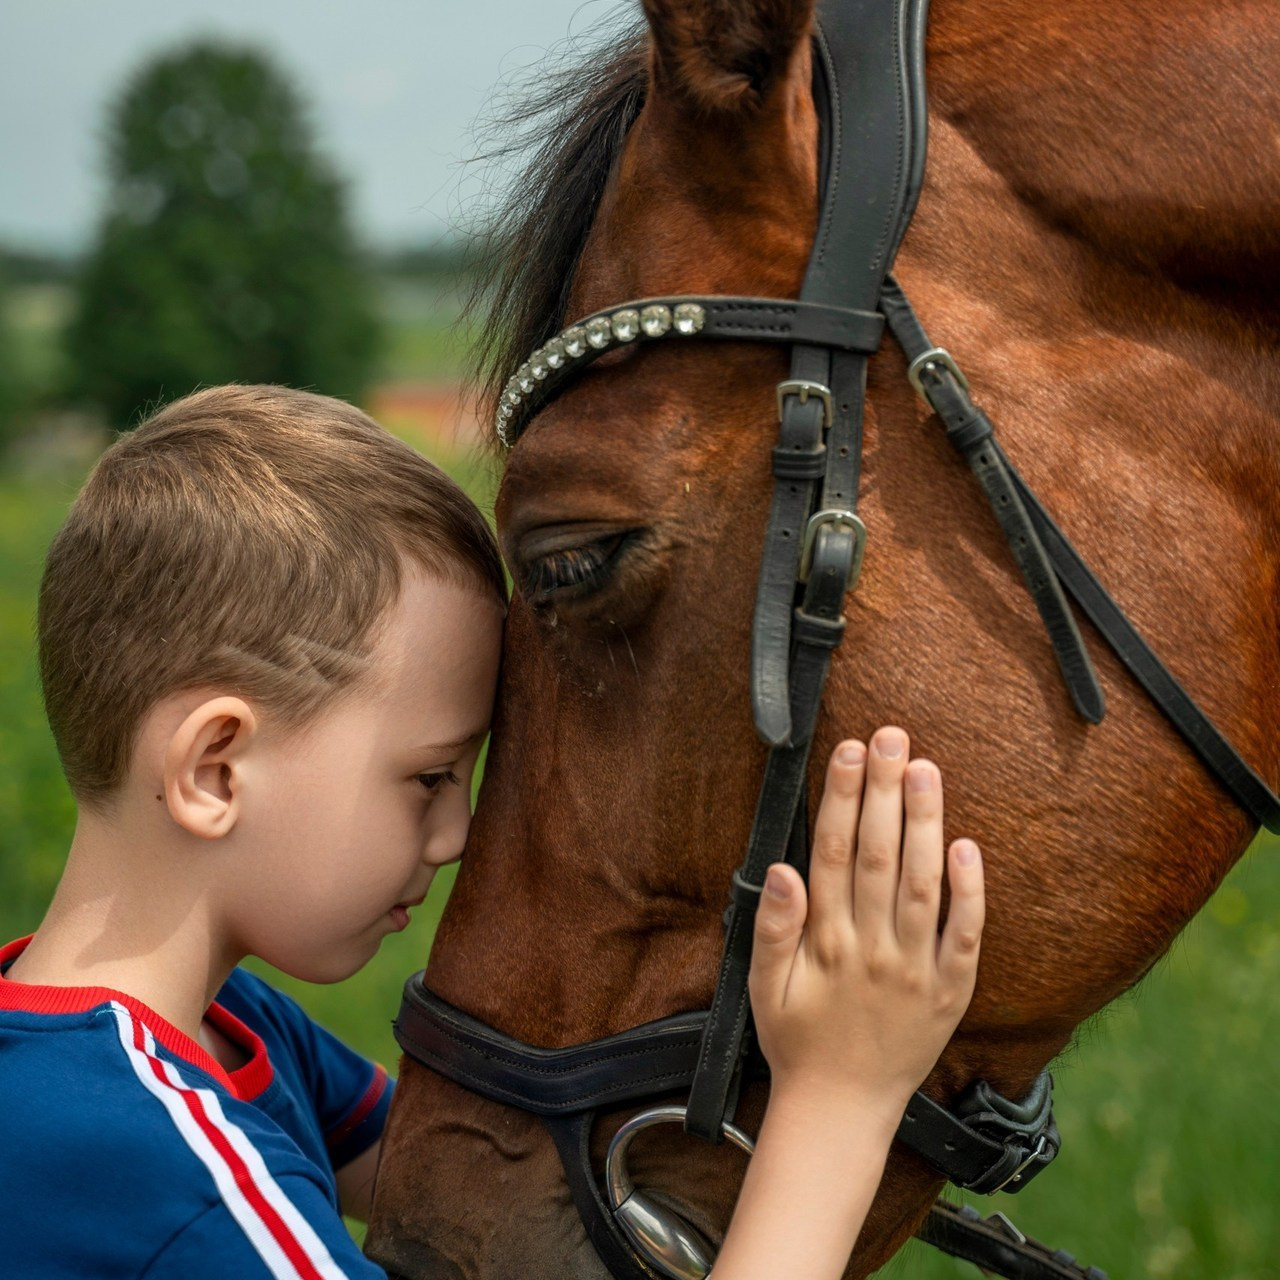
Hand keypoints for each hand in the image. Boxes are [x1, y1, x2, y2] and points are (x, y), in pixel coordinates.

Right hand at [747, 727, 984, 1116]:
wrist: (841, 1111)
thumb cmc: (798, 1043)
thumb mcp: (763, 989)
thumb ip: (773, 928)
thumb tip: (782, 869)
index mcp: (826, 944)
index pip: (834, 854)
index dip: (841, 799)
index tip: (847, 751)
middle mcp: (873, 949)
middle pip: (880, 855)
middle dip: (883, 791)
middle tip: (890, 736)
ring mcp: (916, 970)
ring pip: (924, 884)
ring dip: (925, 823)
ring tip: (925, 769)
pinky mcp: (950, 991)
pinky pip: (966, 936)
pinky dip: (970, 892)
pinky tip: (967, 845)